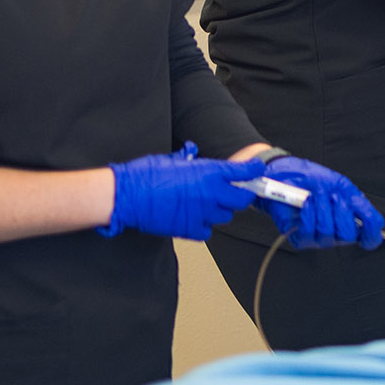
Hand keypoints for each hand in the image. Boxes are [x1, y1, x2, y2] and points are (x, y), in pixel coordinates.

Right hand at [104, 143, 254, 240]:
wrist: (128, 196)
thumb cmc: (146, 175)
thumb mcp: (171, 160)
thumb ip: (187, 159)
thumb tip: (191, 153)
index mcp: (209, 172)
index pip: (242, 172)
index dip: (253, 170)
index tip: (257, 170)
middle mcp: (211, 193)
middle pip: (242, 200)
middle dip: (241, 196)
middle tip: (234, 193)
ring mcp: (202, 213)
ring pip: (225, 217)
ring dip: (220, 211)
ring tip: (205, 205)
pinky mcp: (190, 229)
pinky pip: (207, 232)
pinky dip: (204, 227)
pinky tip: (194, 219)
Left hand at [254, 155, 384, 249]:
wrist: (286, 175)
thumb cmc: (313, 180)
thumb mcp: (342, 186)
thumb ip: (361, 205)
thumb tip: (377, 223)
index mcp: (351, 220)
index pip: (369, 239)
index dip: (371, 235)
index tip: (370, 224)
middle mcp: (337, 233)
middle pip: (348, 235)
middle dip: (341, 211)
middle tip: (333, 196)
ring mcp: (319, 238)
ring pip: (328, 233)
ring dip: (322, 209)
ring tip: (316, 195)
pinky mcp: (300, 238)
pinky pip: (308, 232)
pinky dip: (308, 214)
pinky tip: (306, 203)